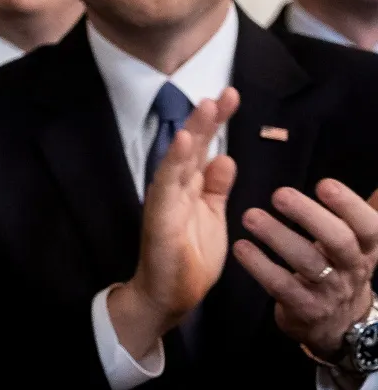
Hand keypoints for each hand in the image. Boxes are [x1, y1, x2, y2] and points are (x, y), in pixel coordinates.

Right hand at [107, 89, 240, 359]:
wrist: (170, 296)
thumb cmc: (190, 259)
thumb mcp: (213, 217)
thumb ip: (216, 188)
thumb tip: (225, 157)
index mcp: (189, 188)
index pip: (204, 148)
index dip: (216, 123)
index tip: (231, 97)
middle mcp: (175, 189)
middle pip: (191, 147)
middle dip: (207, 120)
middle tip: (225, 93)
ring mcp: (165, 200)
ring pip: (179, 159)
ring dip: (192, 132)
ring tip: (206, 106)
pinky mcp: (159, 216)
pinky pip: (166, 185)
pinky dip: (174, 162)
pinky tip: (184, 141)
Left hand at [233, 181, 377, 357]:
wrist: (340, 326)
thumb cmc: (342, 270)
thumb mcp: (360, 246)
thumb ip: (363, 215)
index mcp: (367, 249)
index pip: (368, 227)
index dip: (349, 205)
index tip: (324, 184)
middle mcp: (352, 269)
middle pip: (339, 241)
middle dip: (309, 215)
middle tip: (279, 194)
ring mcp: (329, 291)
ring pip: (308, 263)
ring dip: (277, 236)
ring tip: (250, 216)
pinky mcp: (304, 309)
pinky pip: (281, 286)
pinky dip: (260, 266)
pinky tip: (241, 247)